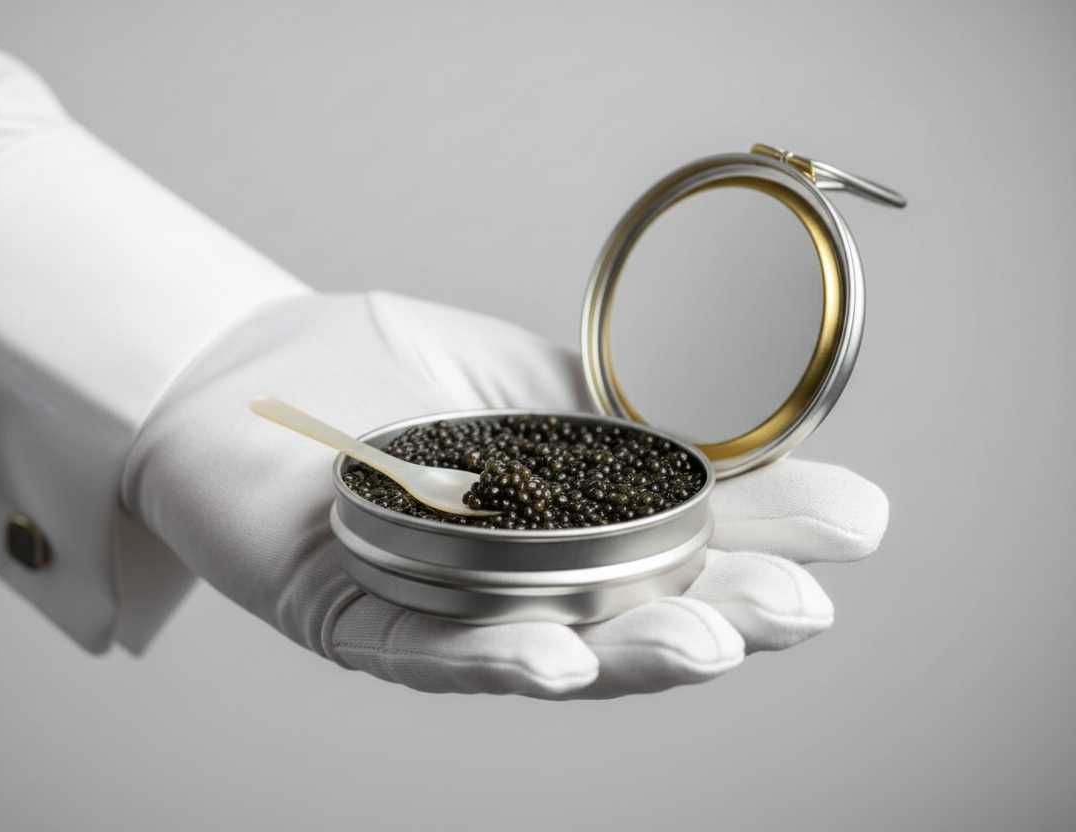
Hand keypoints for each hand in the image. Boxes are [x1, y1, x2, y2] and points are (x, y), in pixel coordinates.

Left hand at [122, 292, 886, 696]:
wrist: (245, 364)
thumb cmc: (387, 373)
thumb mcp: (527, 386)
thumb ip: (625, 418)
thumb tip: (759, 429)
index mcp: (563, 535)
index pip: (676, 556)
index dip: (759, 553)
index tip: (851, 531)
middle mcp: (511, 591)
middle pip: (626, 624)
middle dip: (719, 619)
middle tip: (798, 610)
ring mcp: (437, 614)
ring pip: (546, 655)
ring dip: (631, 658)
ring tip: (710, 645)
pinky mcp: (352, 620)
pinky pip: (426, 655)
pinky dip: (496, 659)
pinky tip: (560, 658)